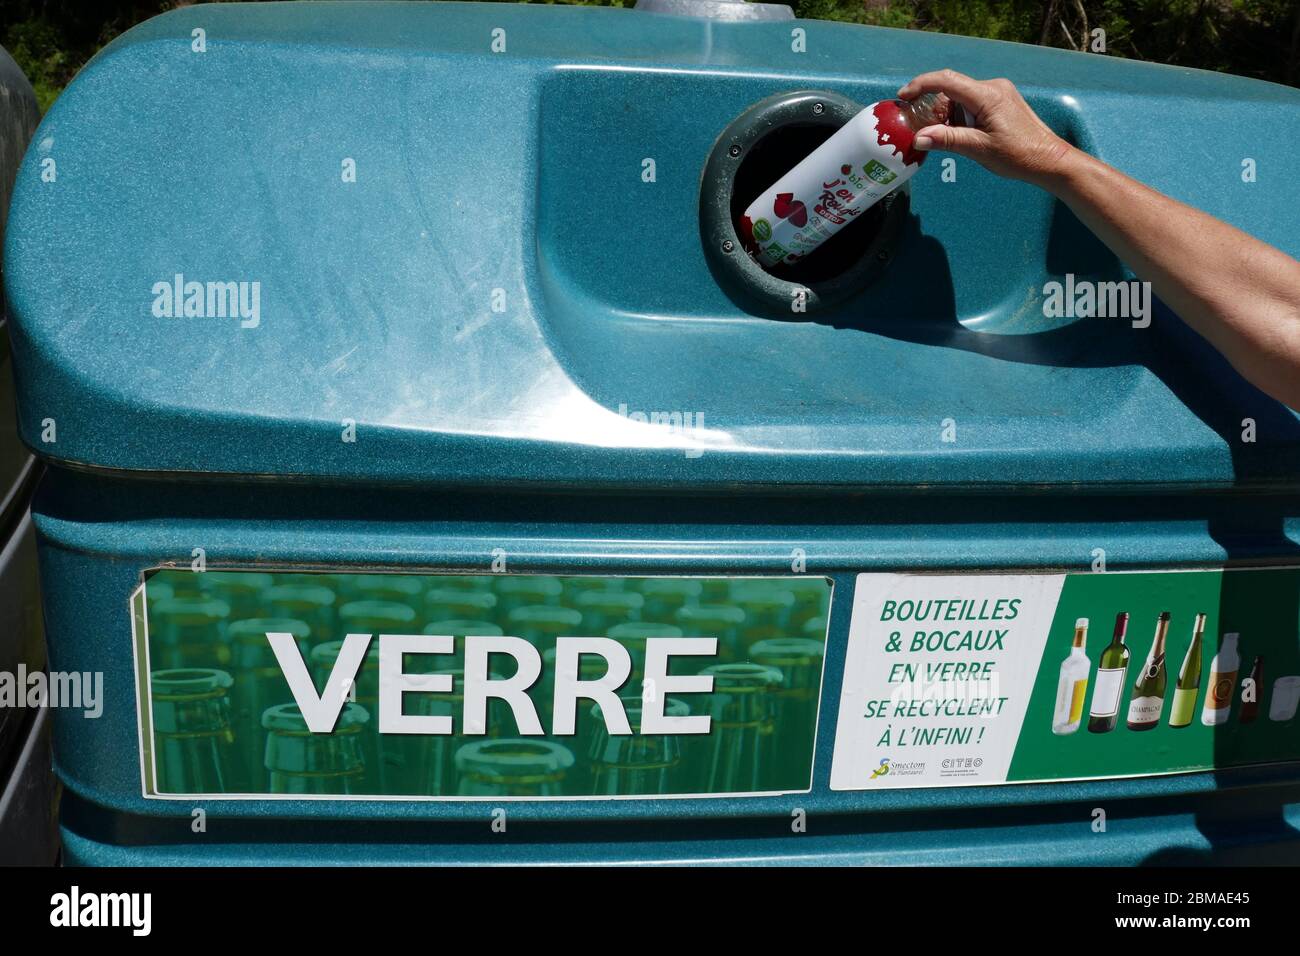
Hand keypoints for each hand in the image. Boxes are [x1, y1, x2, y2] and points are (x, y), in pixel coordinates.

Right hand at [897, 70, 1074, 185]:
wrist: (1049, 159)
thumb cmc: (1018, 155)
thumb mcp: (979, 149)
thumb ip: (948, 140)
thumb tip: (918, 138)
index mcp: (987, 95)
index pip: (946, 80)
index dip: (921, 85)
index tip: (903, 97)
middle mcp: (992, 87)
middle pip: (951, 90)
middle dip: (933, 109)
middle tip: (923, 131)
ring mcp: (998, 93)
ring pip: (960, 97)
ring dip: (947, 116)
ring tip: (945, 139)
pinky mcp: (1001, 101)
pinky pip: (972, 103)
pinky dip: (959, 117)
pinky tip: (960, 135)